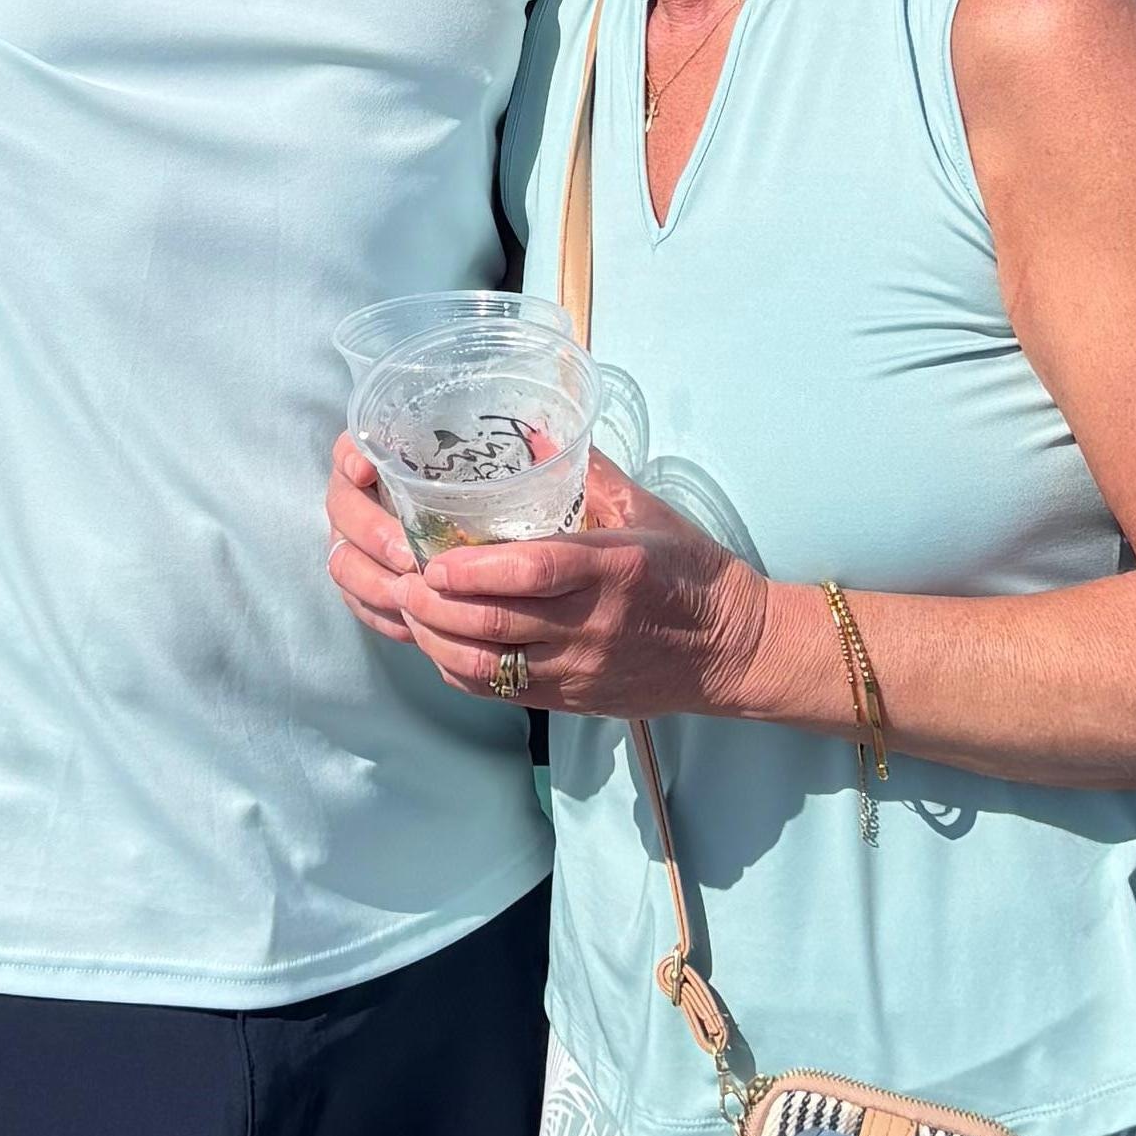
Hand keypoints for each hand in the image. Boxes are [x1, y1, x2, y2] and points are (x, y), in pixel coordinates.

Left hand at [325, 433, 769, 721]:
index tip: (434, 560)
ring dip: (439, 640)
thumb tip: (534, 435)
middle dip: (437, 606)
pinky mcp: (572, 700)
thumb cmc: (691, 572)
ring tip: (409, 609)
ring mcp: (580, 669)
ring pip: (490, 667)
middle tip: (401, 579)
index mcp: (616, 570)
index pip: (537, 572)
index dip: (477, 570)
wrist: (734, 650)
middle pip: (497, 625)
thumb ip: (590, 473)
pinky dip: (460, 670)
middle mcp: (594, 626)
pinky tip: (439, 645)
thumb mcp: (648, 512)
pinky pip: (502, 693)